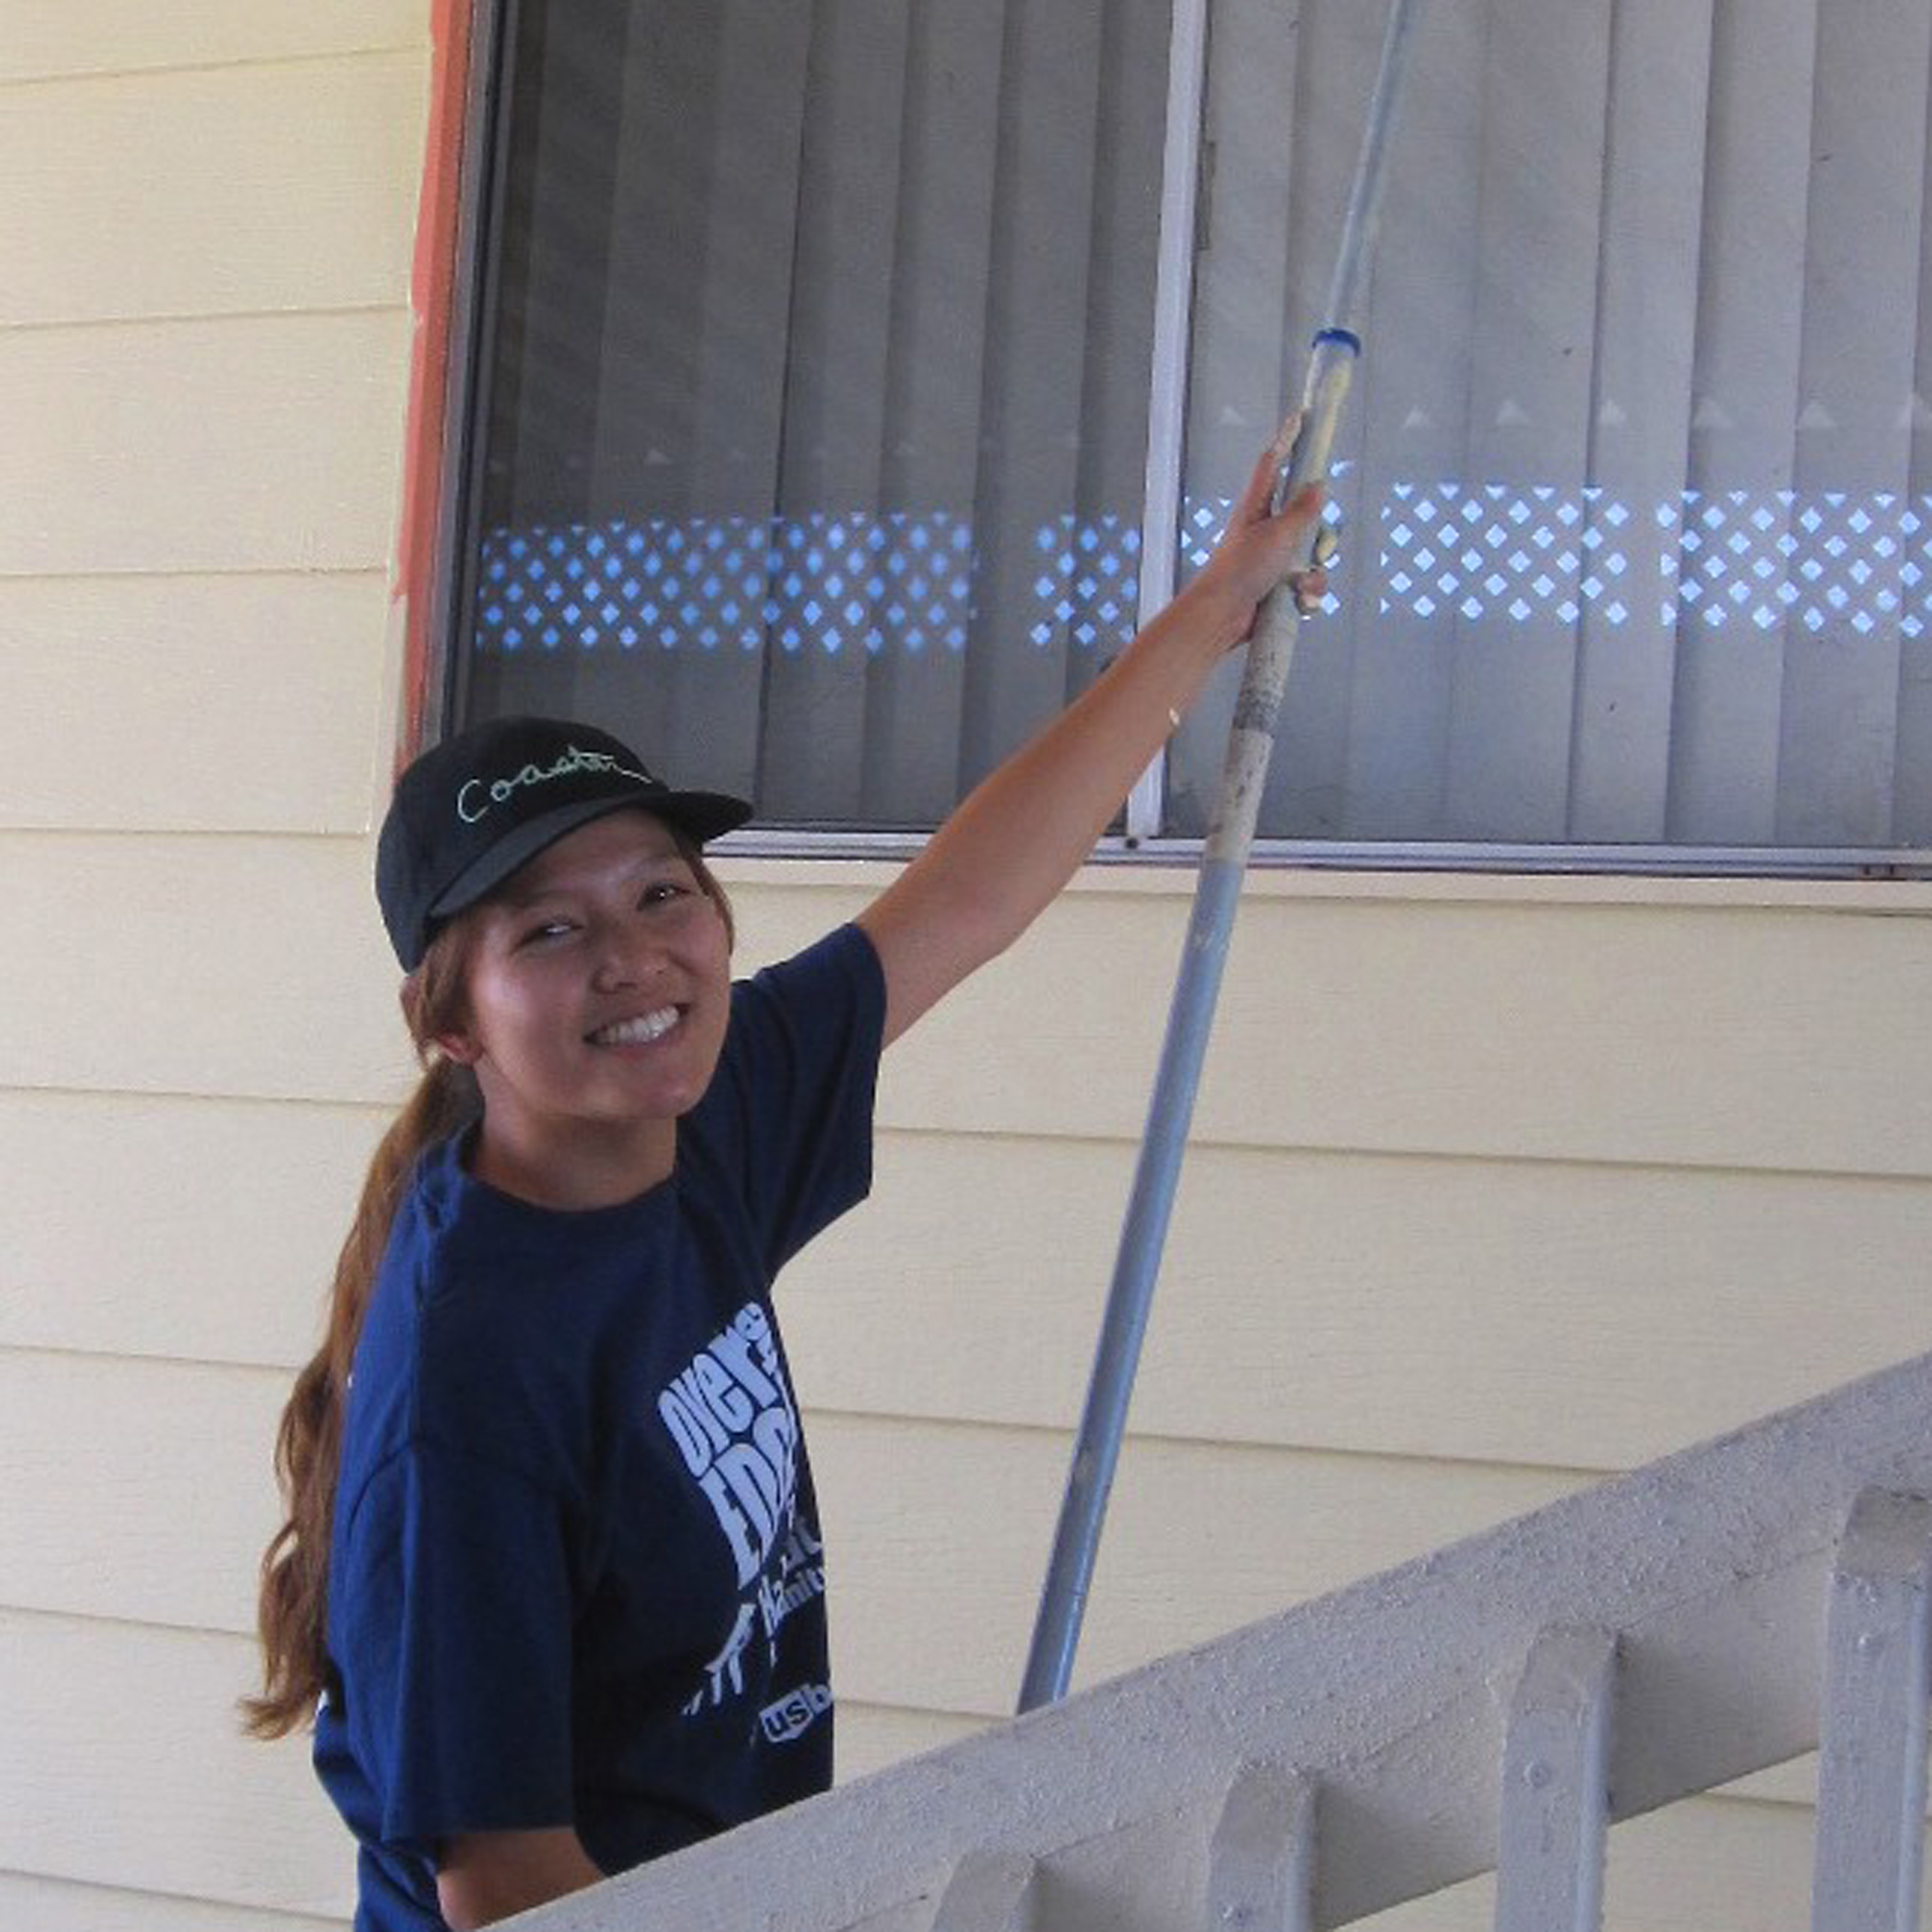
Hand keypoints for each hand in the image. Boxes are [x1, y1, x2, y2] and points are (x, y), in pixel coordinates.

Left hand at [1190, 415, 1332, 641]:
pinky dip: (1307, 596)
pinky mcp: (1277, 589)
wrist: (1222, 618)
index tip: (1300, 417)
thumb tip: (1318, 485)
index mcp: (1257, 508)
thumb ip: (1301, 510)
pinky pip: (1307, 586)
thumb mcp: (1277, 534)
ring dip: (1314, 575)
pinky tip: (1299, 604)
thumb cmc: (1240, 570)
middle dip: (1321, 538)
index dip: (1287, 440)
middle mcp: (1266, 531)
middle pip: (1308, 518)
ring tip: (1301, 586)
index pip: (1273, 465)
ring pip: (1312, 557)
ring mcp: (1272, 561)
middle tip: (1318, 548)